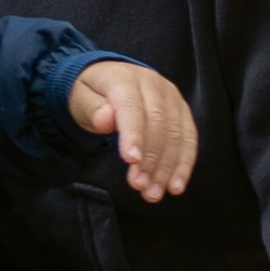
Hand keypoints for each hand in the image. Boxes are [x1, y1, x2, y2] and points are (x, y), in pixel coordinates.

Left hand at [69, 60, 196, 201]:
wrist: (110, 80)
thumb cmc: (92, 94)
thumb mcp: (81, 98)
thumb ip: (91, 108)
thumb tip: (105, 119)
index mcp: (124, 77)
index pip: (131, 106)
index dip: (133, 133)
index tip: (131, 160)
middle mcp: (152, 82)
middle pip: (157, 122)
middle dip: (150, 157)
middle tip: (139, 185)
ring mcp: (171, 95)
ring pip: (175, 133)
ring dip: (166, 167)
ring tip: (153, 193)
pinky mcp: (181, 110)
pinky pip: (188, 138)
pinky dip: (183, 164)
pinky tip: (175, 186)